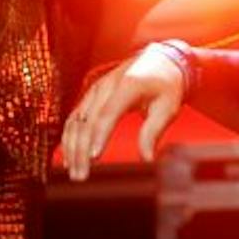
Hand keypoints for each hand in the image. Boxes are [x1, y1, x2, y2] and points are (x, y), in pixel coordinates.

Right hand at [61, 43, 189, 180]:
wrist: (161, 61)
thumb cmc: (167, 86)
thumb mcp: (168, 107)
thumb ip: (154, 131)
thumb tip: (146, 159)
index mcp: (128, 85)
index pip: (108, 113)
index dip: (99, 136)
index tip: (93, 158)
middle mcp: (106, 85)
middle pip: (88, 121)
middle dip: (81, 150)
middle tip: (80, 177)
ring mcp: (96, 89)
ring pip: (76, 120)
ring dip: (72, 147)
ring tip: (74, 173)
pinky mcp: (91, 96)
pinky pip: (75, 118)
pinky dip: (70, 138)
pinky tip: (70, 157)